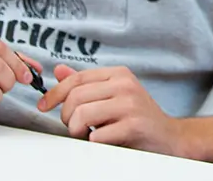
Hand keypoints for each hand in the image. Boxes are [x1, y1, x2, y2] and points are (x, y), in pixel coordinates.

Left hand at [38, 65, 185, 156]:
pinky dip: (94, 142)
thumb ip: (87, 84)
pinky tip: (103, 140)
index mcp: (118, 74)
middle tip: (74, 128)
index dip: (54, 93)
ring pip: (82, 115)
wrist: (169, 137)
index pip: (76, 79)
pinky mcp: (134, 125)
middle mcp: (125, 84)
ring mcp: (131, 104)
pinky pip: (98, 135)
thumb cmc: (138, 117)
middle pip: (75, 98)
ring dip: (77, 131)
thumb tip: (59, 70)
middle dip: (67, 117)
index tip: (43, 106)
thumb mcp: (113, 94)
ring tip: (86, 135)